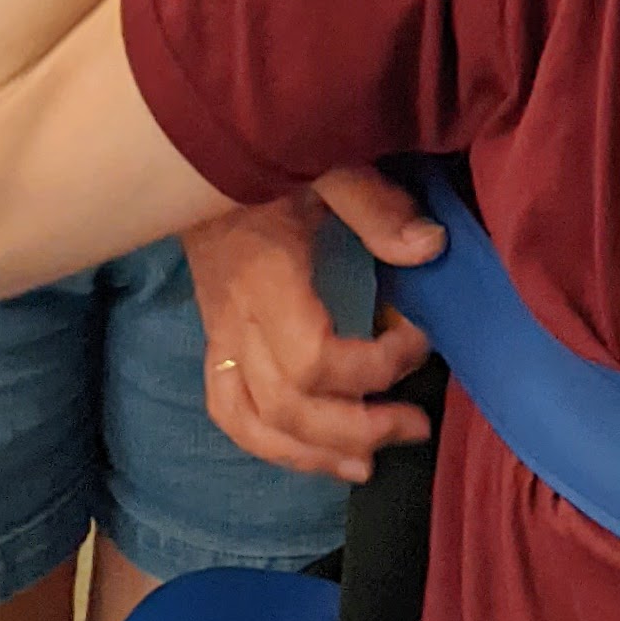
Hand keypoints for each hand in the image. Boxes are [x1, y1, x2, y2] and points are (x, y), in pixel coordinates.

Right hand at [184, 167, 445, 479]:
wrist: (190, 155)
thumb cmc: (266, 157)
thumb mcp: (325, 164)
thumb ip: (374, 205)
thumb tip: (429, 249)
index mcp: (265, 279)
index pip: (312, 360)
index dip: (373, 367)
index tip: (420, 337)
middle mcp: (236, 320)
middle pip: (285, 408)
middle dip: (357, 428)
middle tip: (416, 424)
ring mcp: (220, 335)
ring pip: (251, 423)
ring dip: (311, 455)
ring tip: (366, 466)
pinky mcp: (214, 340)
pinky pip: (228, 411)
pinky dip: (267, 444)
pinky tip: (307, 453)